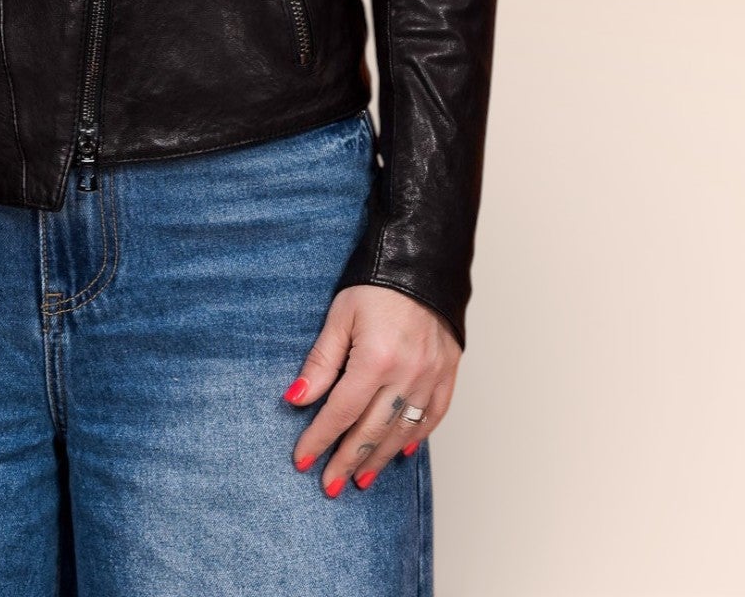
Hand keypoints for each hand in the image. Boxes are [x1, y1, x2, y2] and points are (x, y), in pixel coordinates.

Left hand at [280, 284, 459, 494]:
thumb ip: (321, 361)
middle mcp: (406, 374)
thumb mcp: (340, 315)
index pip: (340, 412)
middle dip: (346, 460)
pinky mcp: (448, 373)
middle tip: (329, 484)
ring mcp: (430, 377)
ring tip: (360, 478)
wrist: (424, 260)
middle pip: (370, 430)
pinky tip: (399, 452)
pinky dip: (415, 437)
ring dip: (378, 458)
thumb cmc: (376, 283)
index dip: (319, 438)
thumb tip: (296, 398)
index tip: (302, 460)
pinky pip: (432, 416)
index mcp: (375, 359)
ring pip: (401, 431)